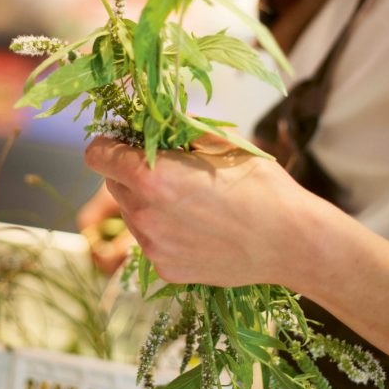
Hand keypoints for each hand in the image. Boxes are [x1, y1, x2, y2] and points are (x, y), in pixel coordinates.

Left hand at [84, 135, 325, 288]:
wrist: (291, 241)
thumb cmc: (260, 185)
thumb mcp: (220, 141)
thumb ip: (178, 128)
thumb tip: (156, 118)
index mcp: (152, 176)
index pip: (97, 155)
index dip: (110, 144)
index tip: (127, 142)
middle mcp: (143, 214)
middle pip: (112, 184)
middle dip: (131, 171)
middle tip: (168, 169)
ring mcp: (152, 246)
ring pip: (131, 213)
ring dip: (147, 201)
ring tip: (190, 201)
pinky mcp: (165, 270)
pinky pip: (150, 241)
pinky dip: (164, 230)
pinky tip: (199, 227)